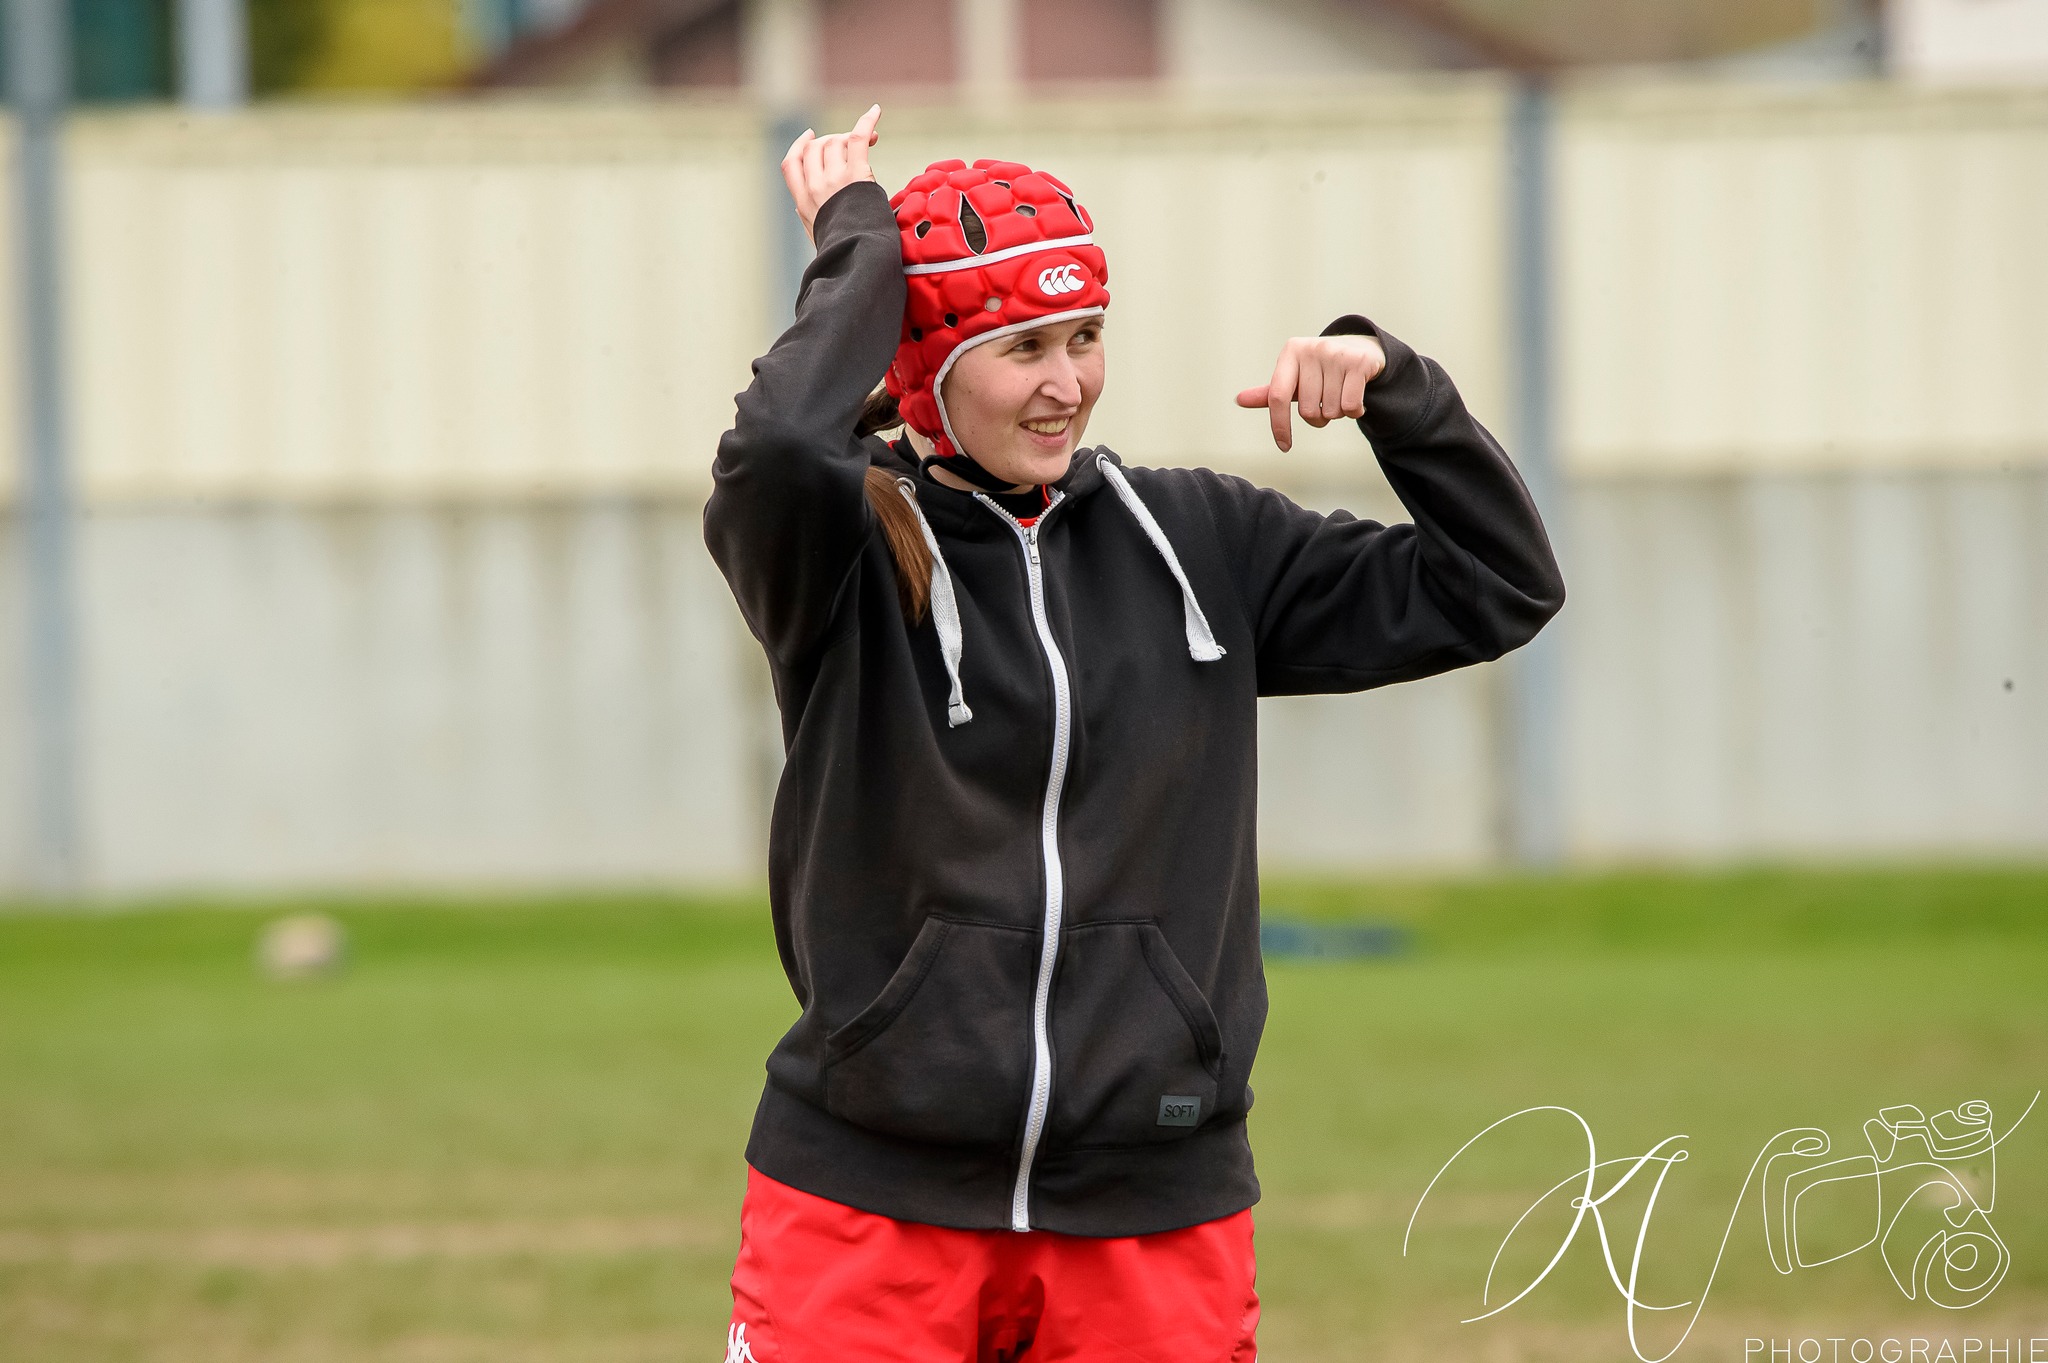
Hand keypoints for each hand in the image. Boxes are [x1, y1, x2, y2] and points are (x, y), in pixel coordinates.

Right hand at [781, 105, 881, 244]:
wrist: (858, 257)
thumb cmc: (844, 251)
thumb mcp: (818, 234)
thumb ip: (812, 215)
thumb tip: (805, 204)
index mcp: (803, 203)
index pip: (790, 164)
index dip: (800, 146)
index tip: (810, 137)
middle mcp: (814, 189)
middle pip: (815, 148)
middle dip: (832, 141)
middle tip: (850, 144)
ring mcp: (833, 181)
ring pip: (835, 143)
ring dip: (850, 138)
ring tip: (870, 140)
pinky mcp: (856, 175)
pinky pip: (858, 138)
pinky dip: (867, 121)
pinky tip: (875, 111)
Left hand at [1235, 333, 1386, 452]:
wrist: (1363, 349)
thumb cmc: (1322, 368)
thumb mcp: (1296, 377)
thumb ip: (1271, 392)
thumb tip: (1239, 400)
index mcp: (1291, 352)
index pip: (1277, 396)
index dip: (1279, 425)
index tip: (1284, 446)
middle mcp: (1312, 349)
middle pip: (1308, 410)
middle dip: (1318, 418)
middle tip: (1326, 403)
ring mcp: (1336, 354)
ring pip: (1331, 411)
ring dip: (1337, 414)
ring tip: (1341, 395)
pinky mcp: (1358, 363)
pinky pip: (1350, 407)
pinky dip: (1354, 412)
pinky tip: (1356, 400)